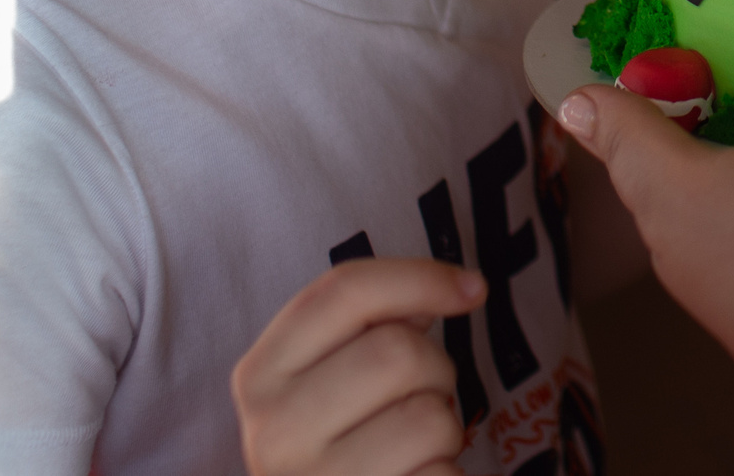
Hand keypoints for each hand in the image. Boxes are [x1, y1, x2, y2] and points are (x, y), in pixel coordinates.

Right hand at [232, 257, 484, 475]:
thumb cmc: (335, 445)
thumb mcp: (324, 379)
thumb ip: (369, 326)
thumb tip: (448, 288)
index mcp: (261, 374)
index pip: (346, 290)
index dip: (420, 277)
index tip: (472, 288)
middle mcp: (276, 429)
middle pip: (400, 351)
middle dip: (435, 368)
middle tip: (420, 398)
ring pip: (430, 417)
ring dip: (445, 428)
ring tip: (413, 448)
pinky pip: (442, 474)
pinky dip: (446, 473)